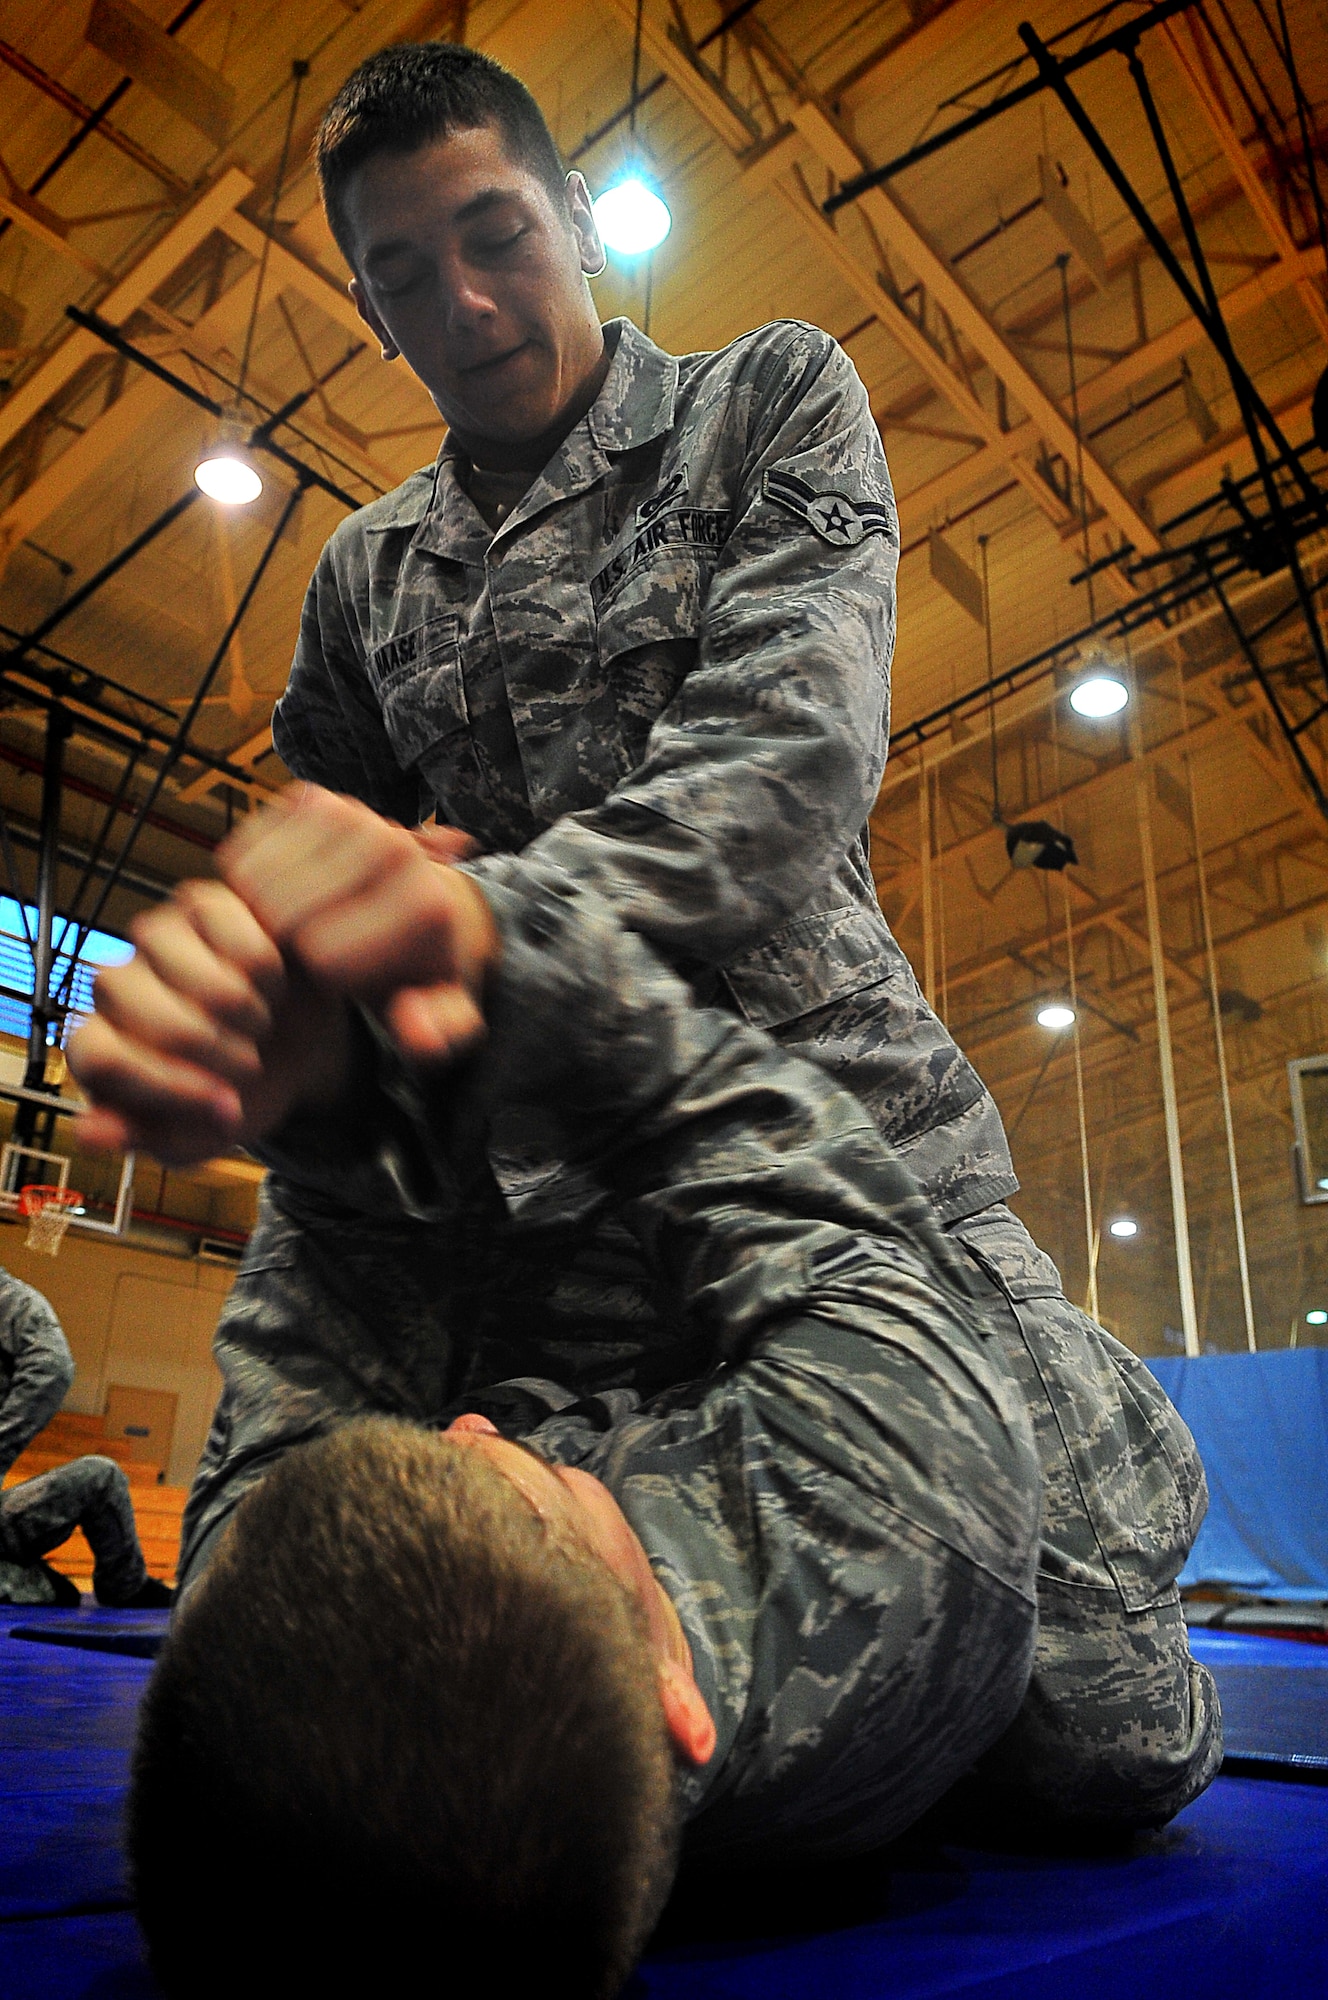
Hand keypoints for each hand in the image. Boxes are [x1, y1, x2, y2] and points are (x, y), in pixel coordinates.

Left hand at [68, 880, 349, 1164]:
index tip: (227, 1108)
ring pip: (172, 954)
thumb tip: (90, 1133)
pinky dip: (259, 959)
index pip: (101, 1056)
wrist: (300, 1055)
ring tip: (261, 1023)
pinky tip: (273, 984)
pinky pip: (221, 919)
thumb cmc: (238, 1095)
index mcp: (99, 1046)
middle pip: (136, 1004)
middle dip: (208, 1047)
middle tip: (249, 1066)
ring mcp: (156, 937)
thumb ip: (141, 1136)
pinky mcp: (204, 903)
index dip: (166, 1084)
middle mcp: (115, 984)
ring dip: (236, 1001)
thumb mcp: (196, 1137)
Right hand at [219, 785, 500, 1063]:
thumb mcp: (438, 1010)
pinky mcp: (309, 797)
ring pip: (254, 883)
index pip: (322, 956)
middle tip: (304, 949)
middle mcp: (392, 845)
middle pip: (282, 915)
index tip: (339, 974)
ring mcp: (349, 811)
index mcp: (423, 903)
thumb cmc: (411, 962)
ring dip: (257, 915)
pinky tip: (276, 894)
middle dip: (283, 946)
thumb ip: (437, 1031)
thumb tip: (418, 1031)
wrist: (411, 897)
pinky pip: (239, 854)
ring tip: (292, 925)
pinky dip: (242, 883)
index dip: (318, 977)